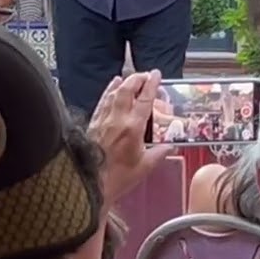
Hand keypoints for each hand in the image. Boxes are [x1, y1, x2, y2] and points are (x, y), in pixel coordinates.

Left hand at [88, 70, 172, 204]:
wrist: (90, 183)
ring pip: (113, 93)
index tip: (156, 75)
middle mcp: (117, 119)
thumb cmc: (116, 178)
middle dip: (137, 78)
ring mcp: (104, 120)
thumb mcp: (145, 167)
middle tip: (145, 75)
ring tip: (130, 77)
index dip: (151, 84)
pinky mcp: (93, 123)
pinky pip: (103, 101)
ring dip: (123, 82)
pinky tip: (112, 86)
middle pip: (127, 89)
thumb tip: (170, 147)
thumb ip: (159, 154)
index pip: (145, 99)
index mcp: (133, 128)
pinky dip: (109, 91)